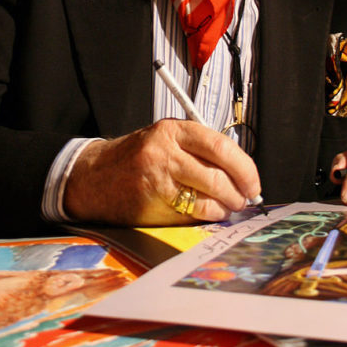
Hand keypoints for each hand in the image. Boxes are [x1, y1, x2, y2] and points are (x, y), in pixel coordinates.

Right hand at [63, 118, 259, 224]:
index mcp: (173, 130)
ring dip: (225, 207)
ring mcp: (158, 178)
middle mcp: (165, 151)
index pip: (220, 146)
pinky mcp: (152, 202)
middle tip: (244, 199)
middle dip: (238, 192)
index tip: (253, 182)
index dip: (244, 167)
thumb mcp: (166, 140)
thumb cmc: (136, 158)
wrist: (94, 176)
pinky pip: (191, 213)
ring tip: (228, 207)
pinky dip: (206, 216)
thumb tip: (239, 173)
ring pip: (207, 197)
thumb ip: (199, 150)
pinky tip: (207, 213)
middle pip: (217, 174)